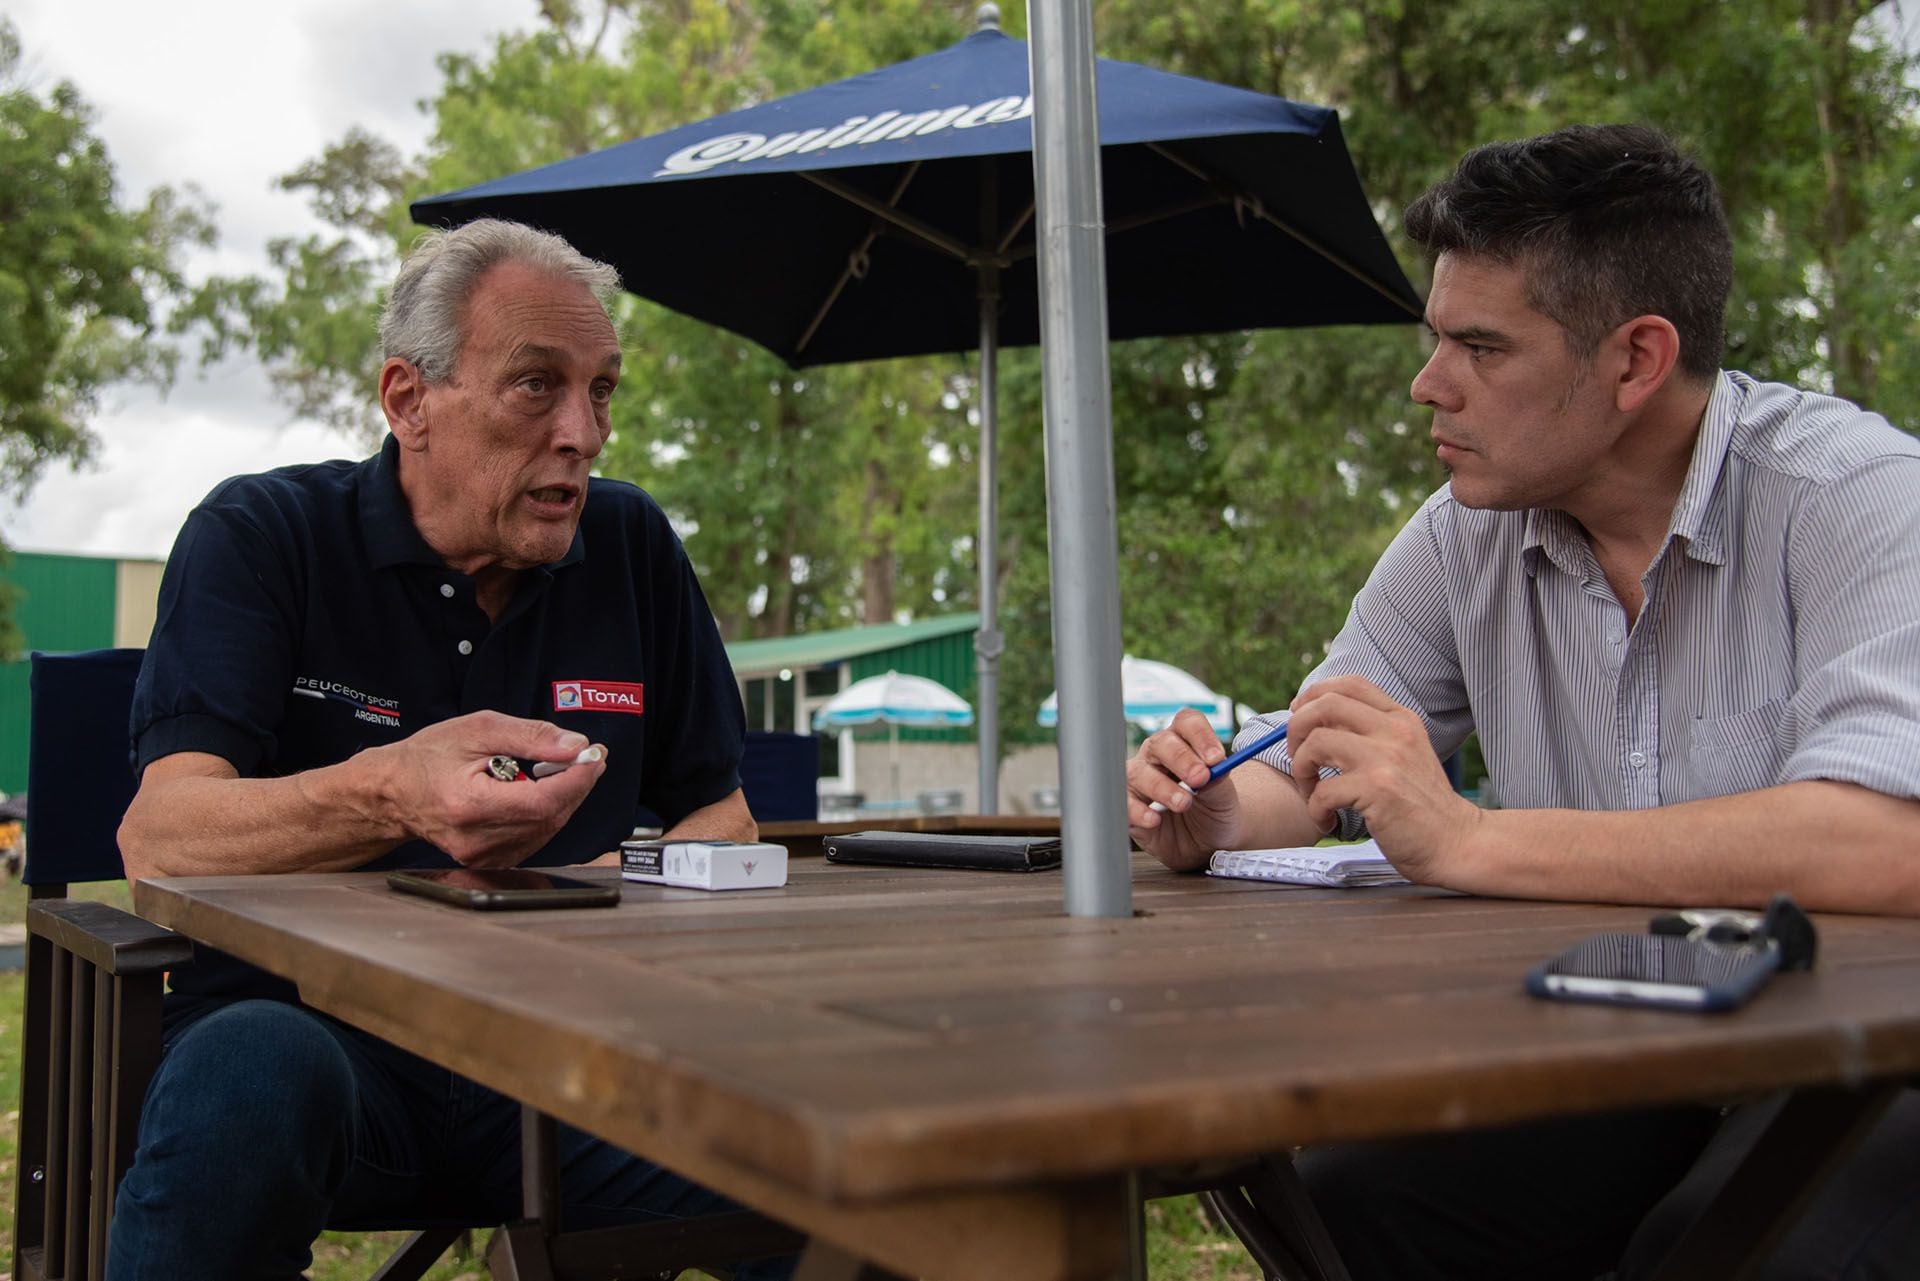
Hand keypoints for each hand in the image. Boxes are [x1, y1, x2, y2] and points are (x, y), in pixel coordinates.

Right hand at [367, 711, 608, 867]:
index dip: (576, 779)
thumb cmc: (426, 758)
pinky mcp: (488, 860)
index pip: (543, 801)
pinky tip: (540, 790)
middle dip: (576, 784)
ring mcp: (482, 855)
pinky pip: (534, 837)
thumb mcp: (477, 730)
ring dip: (564, 798)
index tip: (594, 756)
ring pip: (546, 829)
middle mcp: (477, 839)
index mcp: (470, 805)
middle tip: (587, 757)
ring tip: (561, 768)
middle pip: (550, 817)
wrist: (392, 793)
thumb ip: (530, 736)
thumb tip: (574, 745)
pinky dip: (546, 812)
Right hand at [1126, 708, 1244, 869]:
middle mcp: (1158, 756)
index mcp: (1185, 744)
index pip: (1187, 723)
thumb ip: (1218, 780)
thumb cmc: (1213, 813)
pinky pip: (1124, 802)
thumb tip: (1215, 767)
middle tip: (1200, 778)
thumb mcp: (1224, 797)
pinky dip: (1137, 810)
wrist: (1205, 845)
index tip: (1216, 758)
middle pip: (1161, 743)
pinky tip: (1154, 819)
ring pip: (1140, 772)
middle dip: (1181, 759)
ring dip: (1162, 787)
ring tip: (1183, 804)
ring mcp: (1139, 780)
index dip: (1201, 735)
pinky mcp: (1128, 806)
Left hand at [1285, 676, 1479, 882]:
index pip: (1350, 684)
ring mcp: (1386, 758)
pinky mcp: (1377, 789)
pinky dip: (1315, 809)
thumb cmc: (1422, 805)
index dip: (1314, 694)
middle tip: (1299, 758)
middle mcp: (1394, 731)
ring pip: (1317, 742)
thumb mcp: (1406, 754)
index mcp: (1401, 719)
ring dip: (1301, 770)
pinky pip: (1322, 790)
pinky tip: (1327, 820)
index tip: (1298, 716)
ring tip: (1311, 794)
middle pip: (1325, 704)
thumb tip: (1318, 719)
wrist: (1456, 842)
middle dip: (1296, 729)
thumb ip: (1372, 734)